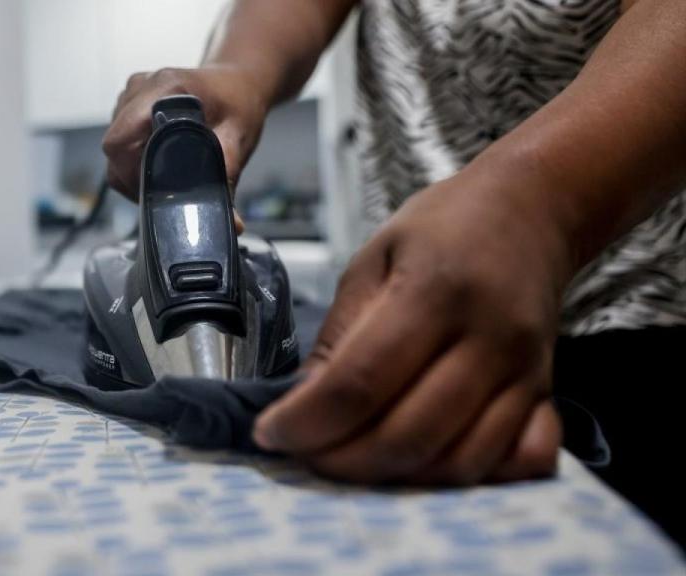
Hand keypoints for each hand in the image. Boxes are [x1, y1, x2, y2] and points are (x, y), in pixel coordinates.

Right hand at [102, 66, 267, 230]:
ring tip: (166, 171)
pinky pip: (121, 138)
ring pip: (115, 146)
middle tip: (165, 188)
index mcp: (164, 89)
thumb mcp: (238, 140)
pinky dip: (135, 155)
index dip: (133, 173)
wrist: (237, 81)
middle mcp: (140, 87)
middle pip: (114, 147)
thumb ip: (228, 179)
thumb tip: (232, 223)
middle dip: (134, 175)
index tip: (157, 188)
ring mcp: (131, 93)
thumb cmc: (238, 105)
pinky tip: (161, 157)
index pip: (121, 140)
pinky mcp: (129, 102)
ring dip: (134, 166)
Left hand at [253, 168, 571, 484]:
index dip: (307, 422)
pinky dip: (472, 480)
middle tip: (306, 455)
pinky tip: (429, 464)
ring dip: (395, 481)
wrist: (530, 209)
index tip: (270, 434)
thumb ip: (338, 335)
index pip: (359, 384)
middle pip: (408, 435)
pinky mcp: (546, 393)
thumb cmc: (442, 229)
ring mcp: (525, 372)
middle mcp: (486, 339)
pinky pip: (521, 462)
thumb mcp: (371, 261)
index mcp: (433, 293)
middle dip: (343, 462)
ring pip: (459, 462)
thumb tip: (300, 405)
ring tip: (352, 462)